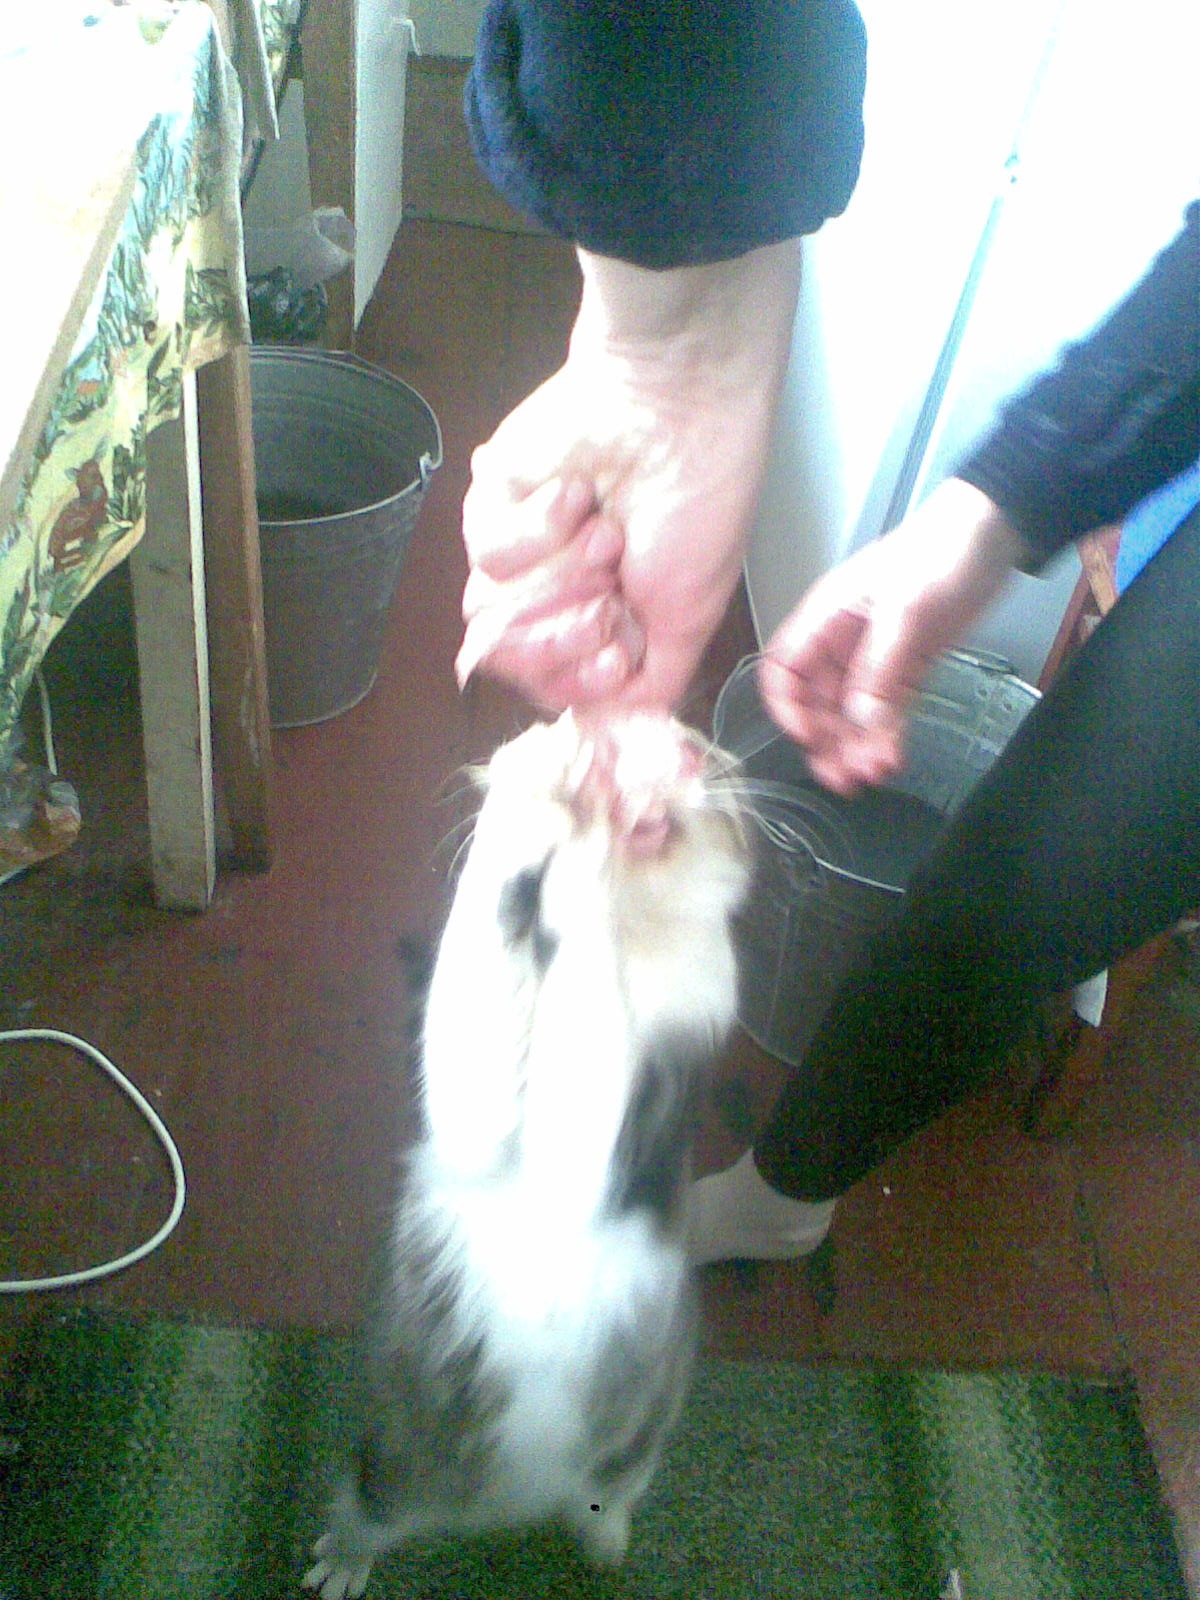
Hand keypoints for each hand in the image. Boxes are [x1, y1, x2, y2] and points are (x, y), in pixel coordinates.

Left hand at [458, 240, 801, 713]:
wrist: (674, 408)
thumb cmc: (698, 501)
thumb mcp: (690, 618)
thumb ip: (650, 688)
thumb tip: (614, 731)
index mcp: (606, 623)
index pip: (559, 692)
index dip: (582, 682)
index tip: (619, 653)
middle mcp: (559, 595)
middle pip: (521, 664)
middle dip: (572, 628)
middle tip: (614, 580)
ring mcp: (522, 553)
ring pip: (497, 617)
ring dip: (564, 575)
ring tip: (606, 531)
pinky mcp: (490, 506)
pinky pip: (489, 556)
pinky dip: (544, 528)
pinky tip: (579, 494)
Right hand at [759, 478, 1026, 793]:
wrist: (993, 533)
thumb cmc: (940, 552)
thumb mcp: (905, 609)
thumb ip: (879, 669)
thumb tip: (861, 723)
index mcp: (826, 618)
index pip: (785, 670)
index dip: (788, 708)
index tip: (809, 739)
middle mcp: (843, 644)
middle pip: (818, 704)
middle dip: (828, 742)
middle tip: (846, 779)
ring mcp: (875, 660)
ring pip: (853, 716)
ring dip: (858, 747)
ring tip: (875, 774)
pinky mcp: (907, 670)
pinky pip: (889, 712)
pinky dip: (888, 737)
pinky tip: (894, 758)